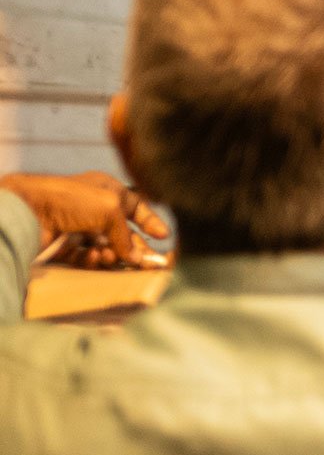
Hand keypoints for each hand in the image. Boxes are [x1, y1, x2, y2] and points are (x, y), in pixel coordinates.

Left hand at [5, 171, 170, 267]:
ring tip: (108, 256)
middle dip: (135, 248)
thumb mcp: (111, 210)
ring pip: (107, 248)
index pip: (135, 207)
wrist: (29, 210)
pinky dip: (93, 260)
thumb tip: (135, 258)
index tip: (164, 236)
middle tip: (148, 263)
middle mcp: (94, 208)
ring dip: (112, 255)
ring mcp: (79, 227)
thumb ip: (126, 236)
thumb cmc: (72, 200)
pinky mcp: (66, 245)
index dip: (150, 221)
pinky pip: (88, 257)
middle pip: (123, 233)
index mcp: (107, 191)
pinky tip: (92, 257)